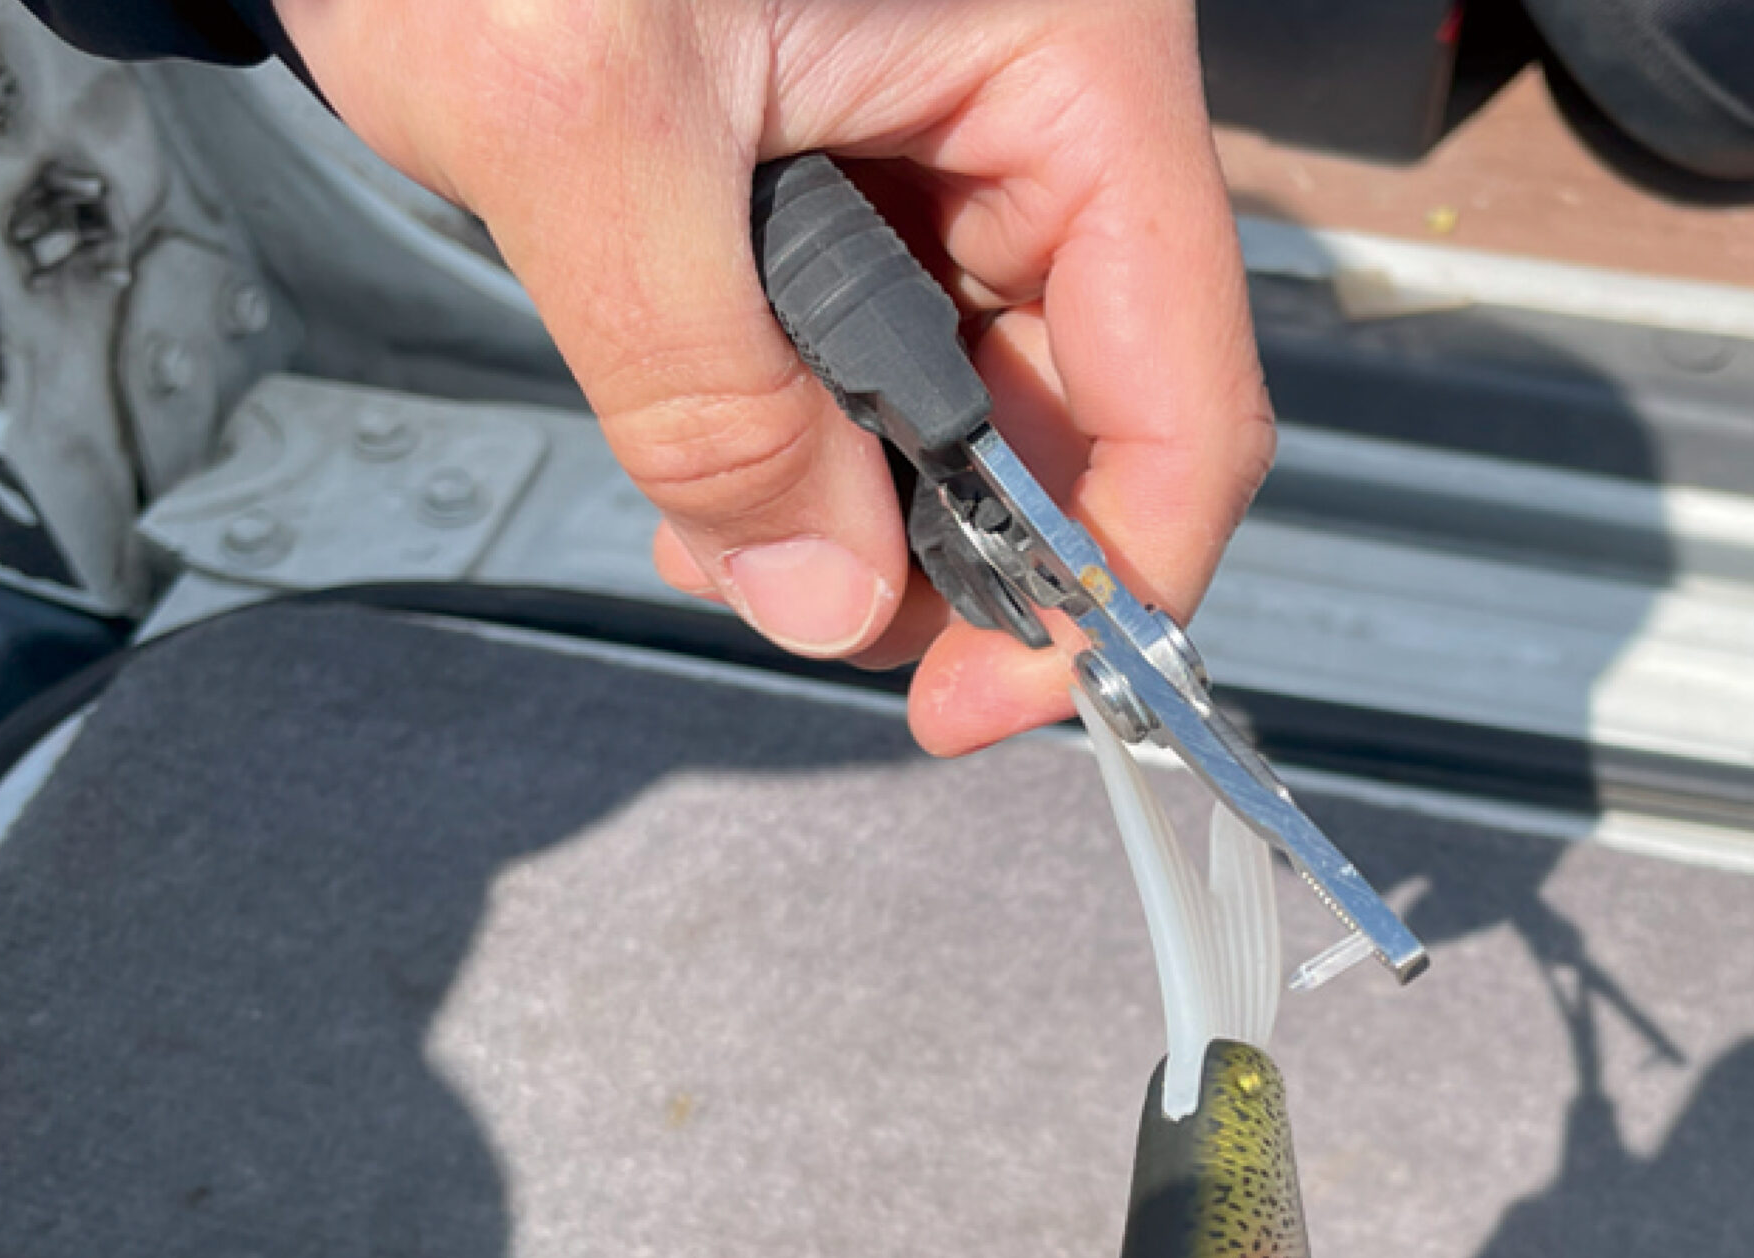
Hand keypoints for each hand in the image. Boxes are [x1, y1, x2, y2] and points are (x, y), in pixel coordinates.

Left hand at [272, 0, 1273, 755]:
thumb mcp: (576, 125)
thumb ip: (705, 393)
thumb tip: (824, 598)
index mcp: (1067, 60)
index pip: (1177, 392)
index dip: (1104, 584)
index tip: (984, 697)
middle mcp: (1041, 104)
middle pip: (1079, 415)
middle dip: (944, 551)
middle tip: (805, 609)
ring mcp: (955, 132)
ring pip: (972, 398)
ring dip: (857, 505)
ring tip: (715, 521)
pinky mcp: (867, 156)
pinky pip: (880, 345)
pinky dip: (802, 430)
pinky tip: (711, 457)